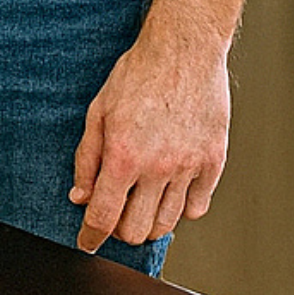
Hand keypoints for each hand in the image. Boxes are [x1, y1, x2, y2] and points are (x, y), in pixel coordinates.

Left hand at [69, 27, 229, 250]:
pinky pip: (197, 207)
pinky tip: (169, 191)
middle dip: (119, 230)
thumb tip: (80, 197)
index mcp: (123, 157)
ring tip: (141, 202)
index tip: (87, 243)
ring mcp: (189, 167)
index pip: (104, 217)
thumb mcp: (98, 113)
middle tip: (115, 213)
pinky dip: (181, 208)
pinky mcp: (213, 162)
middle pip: (136, 230)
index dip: (90, 237)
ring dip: (149, 221)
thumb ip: (87, 159)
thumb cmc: (136, 76)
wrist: (183, 51)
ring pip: (168, 223)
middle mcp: (158, 168)